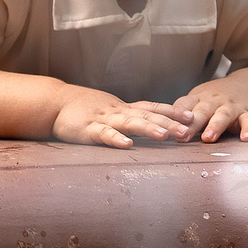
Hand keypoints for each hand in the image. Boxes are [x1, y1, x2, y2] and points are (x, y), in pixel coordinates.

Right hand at [53, 89, 189, 147]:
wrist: (55, 103)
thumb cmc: (85, 109)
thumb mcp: (112, 111)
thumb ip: (130, 118)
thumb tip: (154, 126)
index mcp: (125, 108)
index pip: (153, 107)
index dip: (172, 111)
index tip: (192, 116)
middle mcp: (118, 111)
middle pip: (148, 115)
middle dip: (169, 122)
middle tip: (189, 130)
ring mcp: (104, 119)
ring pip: (130, 123)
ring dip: (148, 128)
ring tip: (166, 135)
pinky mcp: (88, 129)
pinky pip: (104, 134)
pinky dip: (115, 139)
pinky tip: (127, 144)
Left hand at [171, 77, 247, 142]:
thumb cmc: (217, 100)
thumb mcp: (199, 102)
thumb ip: (183, 115)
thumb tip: (161, 130)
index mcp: (199, 99)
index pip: (184, 106)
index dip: (175, 117)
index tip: (165, 128)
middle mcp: (215, 101)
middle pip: (202, 111)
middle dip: (192, 123)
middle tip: (182, 136)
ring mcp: (233, 107)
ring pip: (223, 115)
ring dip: (215, 126)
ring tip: (208, 138)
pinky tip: (245, 138)